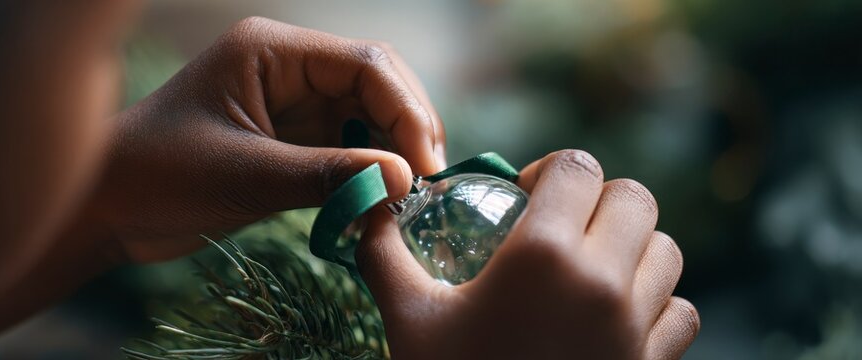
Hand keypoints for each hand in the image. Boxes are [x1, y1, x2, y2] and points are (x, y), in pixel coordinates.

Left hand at [92, 17, 444, 261]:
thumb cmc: (159, 176)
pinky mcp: (290, 136)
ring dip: (393, 149)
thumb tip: (405, 179)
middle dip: (408, 126)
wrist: (109, 207)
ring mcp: (290, 101)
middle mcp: (287, 66)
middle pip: (376, 81)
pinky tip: (381, 198)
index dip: (405, 111)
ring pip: (367, 113)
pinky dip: (369, 169)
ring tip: (409, 195)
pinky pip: (347, 144)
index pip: (364, 64)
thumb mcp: (246, 174)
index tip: (424, 167)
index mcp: (270, 50)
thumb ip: (327, 174)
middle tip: (429, 182)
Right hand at [357, 150, 698, 358]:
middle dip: (598, 200)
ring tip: (591, 269)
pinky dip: (658, 305)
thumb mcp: (408, 317)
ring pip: (666, 251)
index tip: (525, 198)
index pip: (579, 167)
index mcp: (543, 254)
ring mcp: (637, 326)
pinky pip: (681, 312)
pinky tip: (619, 317)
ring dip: (633, 248)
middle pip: (635, 198)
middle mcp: (603, 280)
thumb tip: (370, 202)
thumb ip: (384, 250)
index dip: (551, 170)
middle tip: (561, 227)